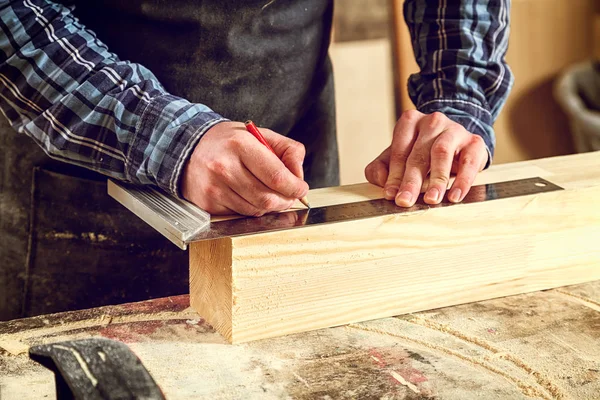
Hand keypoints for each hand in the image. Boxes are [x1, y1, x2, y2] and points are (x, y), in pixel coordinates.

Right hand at [181, 121, 308, 215]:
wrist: (188, 149)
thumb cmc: (228, 142)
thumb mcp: (260, 135)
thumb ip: (288, 150)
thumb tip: (299, 176)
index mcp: (240, 145)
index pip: (276, 176)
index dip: (295, 187)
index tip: (301, 189)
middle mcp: (224, 167)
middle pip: (267, 199)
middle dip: (285, 200)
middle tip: (289, 196)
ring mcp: (214, 187)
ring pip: (256, 210)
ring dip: (269, 206)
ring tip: (268, 193)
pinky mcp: (209, 203)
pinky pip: (241, 214)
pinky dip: (251, 209)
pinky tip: (248, 195)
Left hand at [365, 110, 487, 206]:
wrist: (456, 142)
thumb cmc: (422, 152)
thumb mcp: (398, 157)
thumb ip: (381, 168)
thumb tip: (381, 180)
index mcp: (410, 122)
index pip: (399, 150)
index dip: (394, 174)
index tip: (390, 194)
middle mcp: (432, 122)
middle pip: (419, 153)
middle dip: (411, 180)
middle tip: (405, 201)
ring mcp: (455, 130)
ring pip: (442, 153)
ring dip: (436, 179)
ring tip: (431, 200)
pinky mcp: (474, 142)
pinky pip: (469, 162)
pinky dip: (462, 181)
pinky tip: (455, 196)